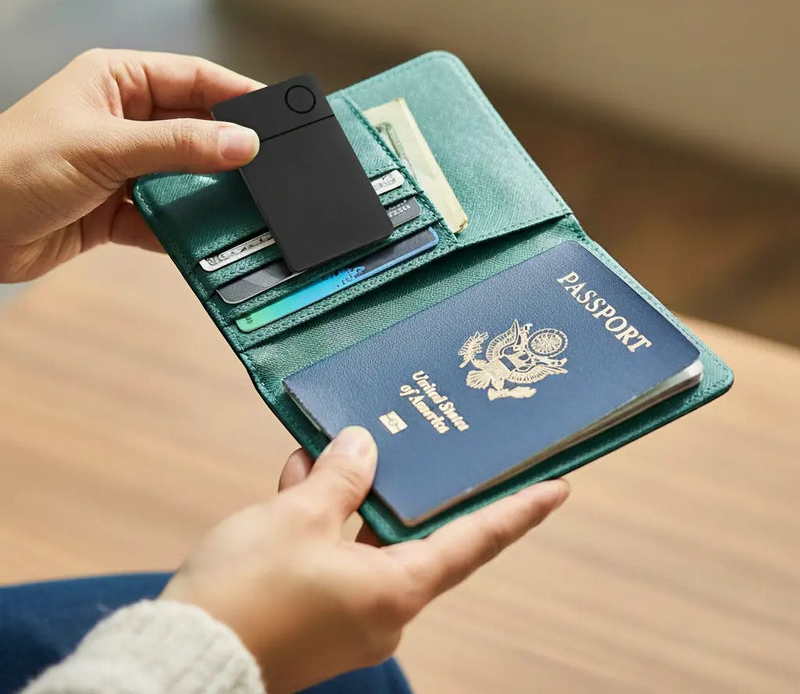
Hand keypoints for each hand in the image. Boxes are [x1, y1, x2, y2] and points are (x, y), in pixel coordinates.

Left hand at [0, 48, 262, 281]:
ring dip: (211, 195)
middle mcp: (125, 121)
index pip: (193, 79)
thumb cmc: (14, 166)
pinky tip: (209, 240)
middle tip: (272, 168)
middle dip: (229, 151)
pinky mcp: (118, 209)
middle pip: (195, 131)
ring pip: (185, 177)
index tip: (278, 115)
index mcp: (117, 82)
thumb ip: (178, 146)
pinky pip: (166, 216)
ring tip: (249, 207)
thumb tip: (242, 143)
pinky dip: (186, 230)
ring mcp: (123, 167)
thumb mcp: (105, 147)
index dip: (237, 95)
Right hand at [161, 426, 568, 693]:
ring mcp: (349, 615)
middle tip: (399, 440)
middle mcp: (383, 608)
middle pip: (408, 531)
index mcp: (396, 590)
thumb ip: (340, 478)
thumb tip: (364, 447)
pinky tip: (296, 480)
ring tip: (323, 452)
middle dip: (395, 484)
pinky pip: (332, 556)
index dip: (518, 511)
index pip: (475, 542)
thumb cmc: (246, 593)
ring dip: (344, 496)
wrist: (183, 656)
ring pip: (362, 539)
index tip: (558, 488)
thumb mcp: (297, 516)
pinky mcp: (317, 615)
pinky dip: (319, 521)